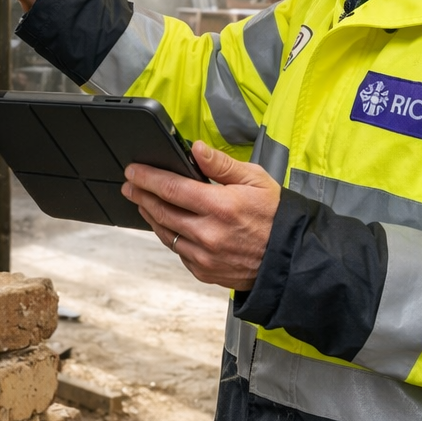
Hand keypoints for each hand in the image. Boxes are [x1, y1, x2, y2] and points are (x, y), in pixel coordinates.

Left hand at [121, 141, 279, 290]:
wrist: (291, 258)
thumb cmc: (276, 217)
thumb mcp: (255, 180)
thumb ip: (222, 164)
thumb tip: (197, 149)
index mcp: (220, 206)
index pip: (171, 187)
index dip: (147, 177)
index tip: (133, 170)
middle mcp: (208, 233)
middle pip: (161, 210)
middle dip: (140, 194)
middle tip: (130, 185)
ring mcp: (205, 256)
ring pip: (164, 233)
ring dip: (150, 215)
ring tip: (142, 201)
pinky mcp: (205, 271)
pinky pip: (177, 251)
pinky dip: (169, 235)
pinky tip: (166, 224)